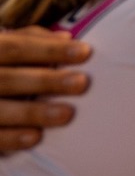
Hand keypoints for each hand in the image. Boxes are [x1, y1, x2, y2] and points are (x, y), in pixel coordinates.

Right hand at [0, 28, 89, 152]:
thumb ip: (27, 40)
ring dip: (33, 111)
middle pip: (8, 78)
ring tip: (67, 114)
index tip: (85, 52)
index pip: (14, 46)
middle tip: (81, 83)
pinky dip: (11, 138)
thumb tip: (66, 37)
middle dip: (45, 80)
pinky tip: (36, 137)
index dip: (48, 49)